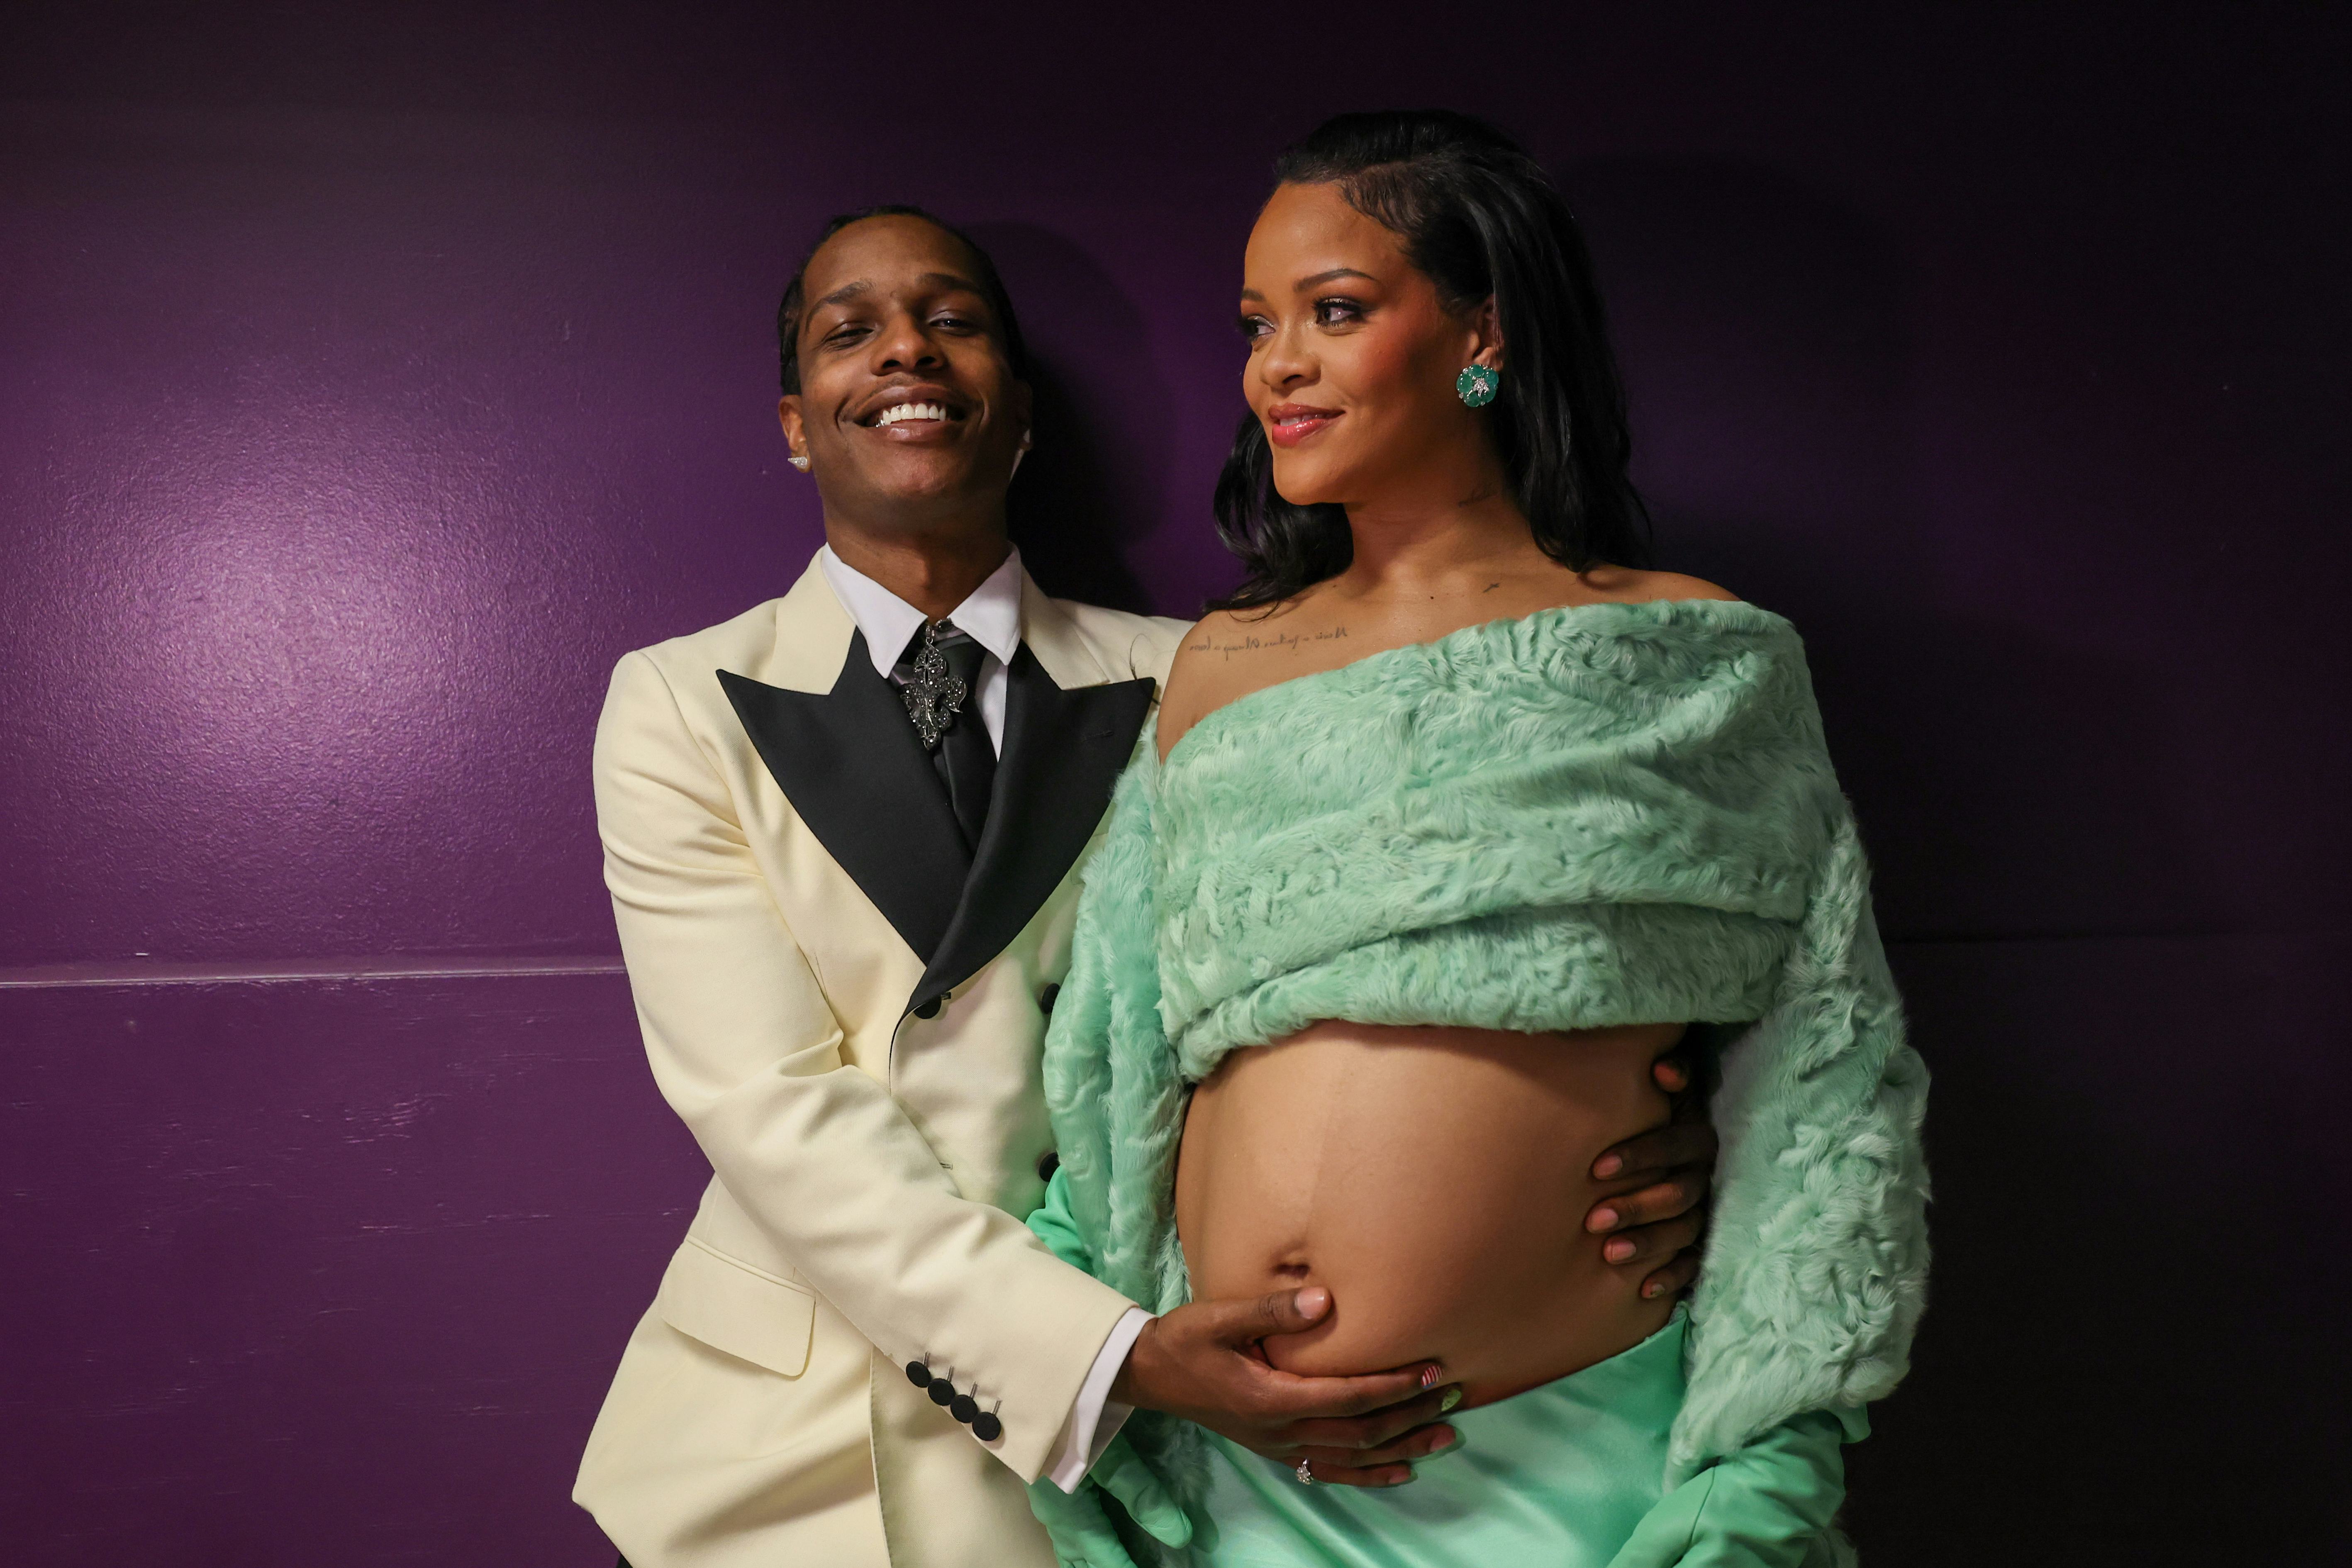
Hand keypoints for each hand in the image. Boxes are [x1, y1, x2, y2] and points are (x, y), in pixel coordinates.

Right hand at [1026, 1434, 1189, 1567]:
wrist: (1020, 1383)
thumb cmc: (1068, 1420)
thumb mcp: (1109, 1455)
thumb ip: (1142, 1495)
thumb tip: (1181, 1538)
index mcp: (1074, 1520)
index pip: (1107, 1563)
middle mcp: (1057, 1518)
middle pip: (1081, 1562)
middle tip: (1135, 1567)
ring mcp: (1047, 1500)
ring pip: (1069, 1547)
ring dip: (1090, 1560)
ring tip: (1113, 1560)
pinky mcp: (1045, 1481)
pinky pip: (1065, 1527)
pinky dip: (1083, 1540)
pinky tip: (1095, 1528)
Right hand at [1111, 1286, 1462, 1487]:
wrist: (1152, 1376)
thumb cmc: (1185, 1341)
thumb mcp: (1219, 1317)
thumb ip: (1270, 1311)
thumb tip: (1325, 1299)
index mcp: (1272, 1398)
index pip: (1350, 1396)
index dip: (1395, 1386)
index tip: (1433, 1370)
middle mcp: (1281, 1431)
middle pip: (1362, 1431)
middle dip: (1412, 1415)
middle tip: (1455, 1395)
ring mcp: (1280, 1447)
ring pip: (1355, 1456)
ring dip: (1403, 1447)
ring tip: (1446, 1435)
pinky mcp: (1278, 1451)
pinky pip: (1333, 1472)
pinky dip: (1371, 1474)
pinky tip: (1401, 1470)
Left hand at [1584, 1050, 1718, 1301]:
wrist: (1671, 1152)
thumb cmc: (1654, 1118)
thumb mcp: (1663, 1096)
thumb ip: (1670, 1078)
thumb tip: (1662, 1067)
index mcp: (1697, 1138)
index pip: (1675, 1146)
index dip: (1639, 1155)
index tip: (1596, 1168)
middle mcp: (1706, 1175)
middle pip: (1678, 1193)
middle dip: (1636, 1205)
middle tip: (1592, 1219)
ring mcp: (1707, 1211)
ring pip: (1684, 1230)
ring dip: (1647, 1243)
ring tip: (1608, 1254)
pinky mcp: (1704, 1243)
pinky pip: (1693, 1265)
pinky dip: (1671, 1278)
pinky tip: (1644, 1291)